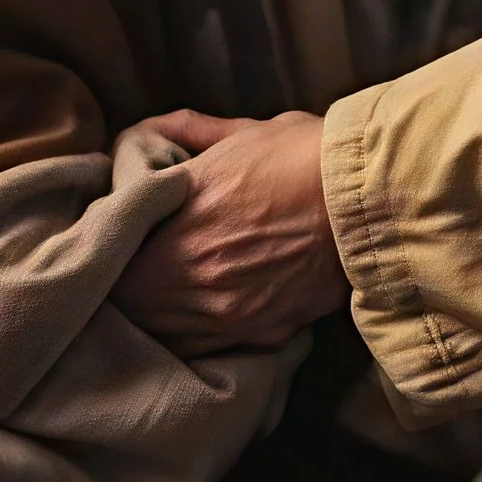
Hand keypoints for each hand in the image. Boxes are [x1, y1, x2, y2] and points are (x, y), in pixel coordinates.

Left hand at [113, 110, 346, 354]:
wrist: (371, 196)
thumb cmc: (305, 155)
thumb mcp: (242, 131)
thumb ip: (186, 133)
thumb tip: (143, 132)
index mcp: (181, 230)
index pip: (115, 271)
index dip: (109, 261)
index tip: (117, 250)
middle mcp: (199, 283)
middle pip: (136, 311)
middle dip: (129, 296)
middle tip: (134, 278)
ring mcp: (233, 316)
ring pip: (168, 337)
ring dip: (161, 321)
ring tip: (167, 301)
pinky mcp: (267, 334)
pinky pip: (212, 351)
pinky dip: (200, 338)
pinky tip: (206, 316)